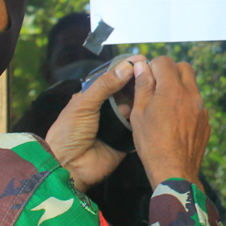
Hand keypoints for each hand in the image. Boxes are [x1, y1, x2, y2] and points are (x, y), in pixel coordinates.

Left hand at [46, 56, 143, 191]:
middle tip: (153, 72)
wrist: (69, 166)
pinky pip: (138, 125)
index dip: (125, 68)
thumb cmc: (69, 132)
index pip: (112, 78)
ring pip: (134, 105)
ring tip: (156, 87)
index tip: (142, 59)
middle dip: (137, 81)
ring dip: (142, 97)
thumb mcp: (83, 104)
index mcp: (92, 97)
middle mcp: (106, 109)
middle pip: (125, 91)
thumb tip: (126, 67)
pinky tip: (154, 107)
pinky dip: (144, 117)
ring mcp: (117, 123)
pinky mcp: (126, 139)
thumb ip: (104, 85)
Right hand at [129, 56, 209, 189]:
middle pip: (184, 67)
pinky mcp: (206, 121)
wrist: (174, 171)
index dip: (152, 66)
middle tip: (157, 85)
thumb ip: (142, 86)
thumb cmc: (152, 143)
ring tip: (164, 105)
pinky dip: (186, 104)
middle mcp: (192, 95)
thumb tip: (141, 67)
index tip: (146, 77)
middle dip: (170, 71)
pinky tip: (174, 120)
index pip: (165, 61)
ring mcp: (202, 108)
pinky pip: (197, 103)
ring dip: (179, 87)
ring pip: (192, 86)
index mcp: (173, 90)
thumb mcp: (139, 113)